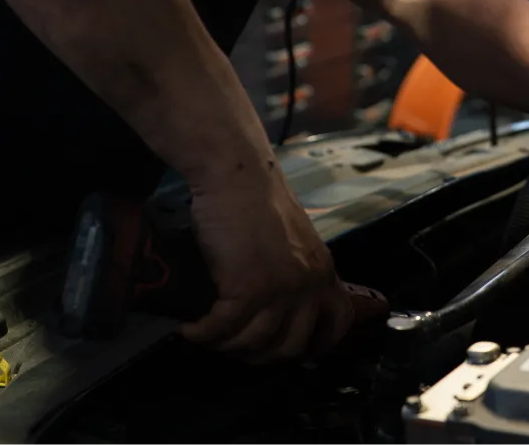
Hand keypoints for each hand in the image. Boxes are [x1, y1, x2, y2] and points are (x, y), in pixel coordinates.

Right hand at [180, 161, 353, 362]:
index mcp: (323, 270)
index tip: (288, 349)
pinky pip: (223, 329)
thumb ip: (294, 268)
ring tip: (210, 336)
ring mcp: (280, 290)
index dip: (315, 344)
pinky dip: (204, 334)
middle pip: (291, 346)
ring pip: (254, 343)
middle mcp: (308, 285)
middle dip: (261, 354)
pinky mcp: (247, 289)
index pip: (337, 323)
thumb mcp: (291, 238)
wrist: (236, 175)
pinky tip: (191, 328)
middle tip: (237, 346)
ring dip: (227, 346)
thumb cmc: (255, 197)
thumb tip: (277, 300)